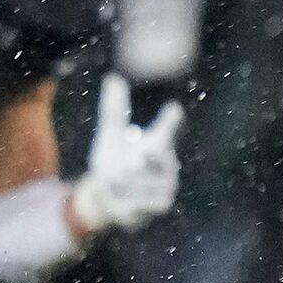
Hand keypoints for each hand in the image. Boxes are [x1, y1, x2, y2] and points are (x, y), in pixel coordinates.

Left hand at [67, 73, 185, 232]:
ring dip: (115, 185)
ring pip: (131, 180)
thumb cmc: (114, 162)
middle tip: (118, 170)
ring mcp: (168, 185)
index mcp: (158, 143)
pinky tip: (120, 200)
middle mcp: (169, 164)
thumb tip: (112, 78)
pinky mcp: (161, 205)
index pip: (165, 128)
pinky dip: (119, 200)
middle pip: (138, 159)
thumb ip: (113, 111)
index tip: (173, 108)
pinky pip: (134, 199)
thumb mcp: (110, 137)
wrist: (110, 199)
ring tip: (117, 187)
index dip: (168, 119)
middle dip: (119, 166)